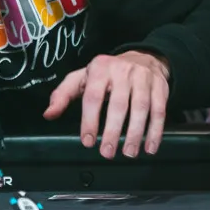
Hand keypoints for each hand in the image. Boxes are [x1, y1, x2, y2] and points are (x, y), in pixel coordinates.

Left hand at [43, 51, 170, 158]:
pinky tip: (149, 146)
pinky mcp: (160, 86)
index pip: (93, 96)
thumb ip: (63, 94)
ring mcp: (143, 78)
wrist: (143, 57)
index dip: (89, 120)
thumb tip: (48, 114)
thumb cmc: (108, 73)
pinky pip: (159, 110)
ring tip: (128, 152)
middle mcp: (122, 71)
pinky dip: (155, 131)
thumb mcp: (83, 78)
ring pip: (141, 108)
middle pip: (118, 104)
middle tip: (107, 152)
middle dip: (112, 131)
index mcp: (100, 68)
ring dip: (135, 133)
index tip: (87, 141)